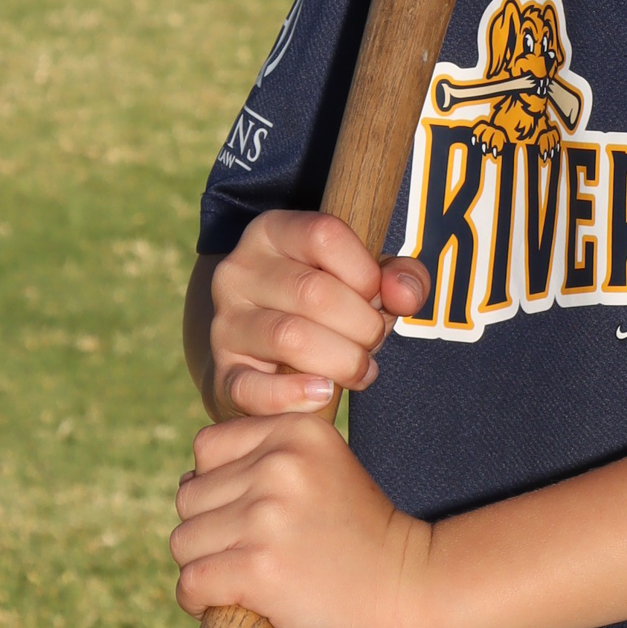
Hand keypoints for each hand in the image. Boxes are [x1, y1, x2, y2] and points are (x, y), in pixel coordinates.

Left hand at [171, 411, 433, 627]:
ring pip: (183, 541)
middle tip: (251, 552)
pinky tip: (230, 603)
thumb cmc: (360, 537)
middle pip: (189, 496)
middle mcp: (279, 464)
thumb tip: (188, 480)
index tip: (248, 514)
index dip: (217, 485)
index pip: (207, 447)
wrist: (408, 590)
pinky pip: (191, 582)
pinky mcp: (257, 568)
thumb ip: (265, 458)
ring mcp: (267, 516)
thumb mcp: (323, 469)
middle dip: (209, 529)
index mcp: (296, 431)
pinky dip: (199, 600)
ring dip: (204, 566)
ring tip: (246, 578)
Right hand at [202, 212, 429, 416]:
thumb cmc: (330, 306)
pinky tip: (323, 393)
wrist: (271, 354)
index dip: (364, 271)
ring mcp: (225, 322)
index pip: (323, 234)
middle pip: (313, 292)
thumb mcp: (367, 278)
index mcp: (273, 232)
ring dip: (342, 361)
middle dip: (362, 324)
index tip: (375, 296)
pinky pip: (252, 388)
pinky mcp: (223, 372)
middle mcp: (239, 271)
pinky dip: (295, 396)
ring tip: (360, 369)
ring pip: (289, 337)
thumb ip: (400, 277)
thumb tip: (403, 295)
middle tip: (374, 341)